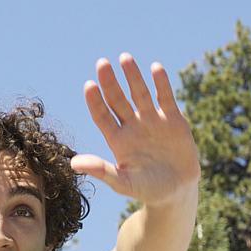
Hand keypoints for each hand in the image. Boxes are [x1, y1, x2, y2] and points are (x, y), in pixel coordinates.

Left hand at [72, 53, 199, 208]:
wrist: (177, 192)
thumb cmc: (147, 190)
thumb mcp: (123, 183)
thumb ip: (101, 171)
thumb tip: (73, 163)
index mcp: (118, 140)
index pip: (102, 116)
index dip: (95, 101)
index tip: (89, 85)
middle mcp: (132, 126)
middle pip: (118, 99)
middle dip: (110, 82)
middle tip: (102, 63)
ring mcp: (152, 120)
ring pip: (139, 93)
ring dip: (133, 76)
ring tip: (125, 58)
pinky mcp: (173, 119)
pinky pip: (165, 97)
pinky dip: (161, 83)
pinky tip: (155, 68)